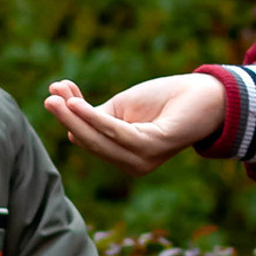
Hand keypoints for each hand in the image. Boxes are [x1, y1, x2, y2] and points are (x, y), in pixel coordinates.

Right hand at [44, 73, 225, 175]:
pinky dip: (95, 118)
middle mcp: (134, 165)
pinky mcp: (155, 146)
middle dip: (67, 119)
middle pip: (91, 144)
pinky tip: (78, 104)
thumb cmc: (165, 100)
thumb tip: (66, 113)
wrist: (207, 95)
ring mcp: (145, 159)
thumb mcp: (123, 107)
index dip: (70, 118)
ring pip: (100, 140)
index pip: (89, 141)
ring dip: (75, 118)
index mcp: (125, 157)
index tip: (53, 91)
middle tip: (48, 96)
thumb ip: (96, 115)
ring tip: (56, 97)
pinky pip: (117, 133)